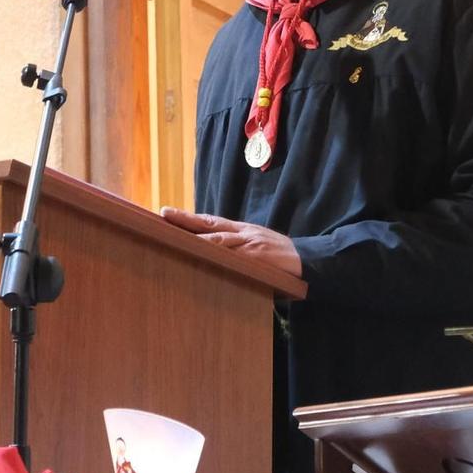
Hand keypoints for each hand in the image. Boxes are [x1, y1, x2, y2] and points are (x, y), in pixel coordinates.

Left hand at [158, 208, 301, 277]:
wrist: (308, 260)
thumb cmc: (279, 257)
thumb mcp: (256, 245)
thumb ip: (236, 247)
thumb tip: (212, 252)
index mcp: (241, 230)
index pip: (210, 221)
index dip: (189, 217)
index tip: (167, 212)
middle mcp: (243, 233)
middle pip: (209, 224)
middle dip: (186, 219)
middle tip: (164, 213)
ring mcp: (249, 244)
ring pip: (219, 240)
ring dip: (197, 238)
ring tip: (177, 237)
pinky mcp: (257, 257)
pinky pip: (234, 256)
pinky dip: (219, 255)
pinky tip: (204, 255)